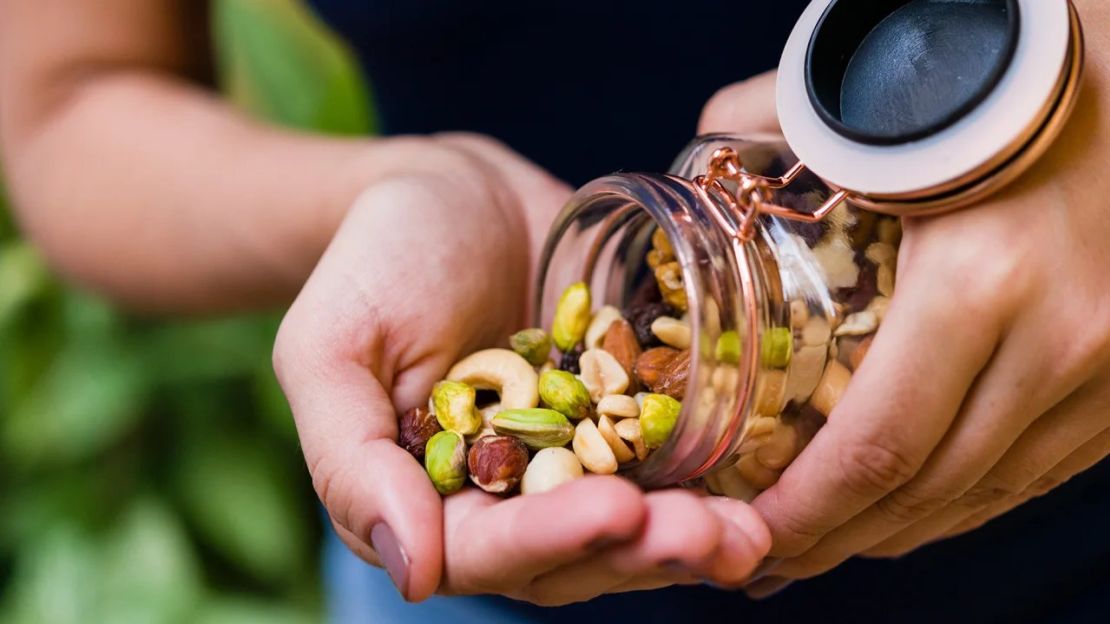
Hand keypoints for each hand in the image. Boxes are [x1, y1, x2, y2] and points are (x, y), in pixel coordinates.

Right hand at [273, 134, 770, 604]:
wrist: (448, 192)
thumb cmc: (372, 263)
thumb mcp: (329, 348)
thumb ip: (350, 463)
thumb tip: (411, 571)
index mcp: (431, 500)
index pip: (487, 552)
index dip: (551, 540)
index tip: (615, 511)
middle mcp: (508, 497)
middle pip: (577, 554)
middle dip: (644, 550)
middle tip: (715, 535)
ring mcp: (576, 457)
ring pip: (636, 521)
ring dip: (694, 533)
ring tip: (753, 528)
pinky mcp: (626, 413)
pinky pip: (673, 455)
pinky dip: (719, 473)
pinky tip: (769, 477)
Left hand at [700, 60, 1109, 594]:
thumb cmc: (1008, 77)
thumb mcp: (887, 108)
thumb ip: (771, 126)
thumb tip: (690, 161)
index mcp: (980, 284)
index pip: (877, 447)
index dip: (806, 513)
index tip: (748, 534)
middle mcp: (1060, 342)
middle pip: (929, 490)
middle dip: (838, 538)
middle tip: (768, 557)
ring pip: (988, 493)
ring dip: (899, 531)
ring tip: (827, 545)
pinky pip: (1041, 469)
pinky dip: (968, 499)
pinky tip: (916, 506)